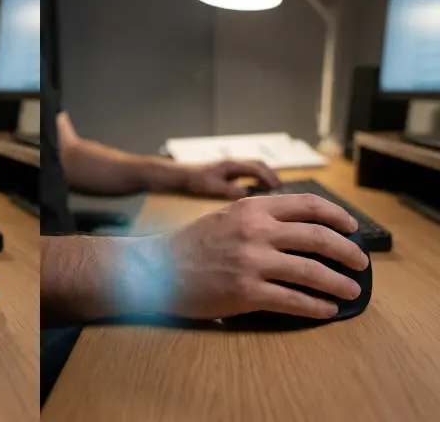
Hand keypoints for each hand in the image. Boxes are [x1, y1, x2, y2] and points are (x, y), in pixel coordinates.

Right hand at [149, 194, 368, 319]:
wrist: (155, 269)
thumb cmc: (189, 245)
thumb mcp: (225, 216)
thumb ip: (258, 217)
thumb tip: (299, 230)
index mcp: (252, 208)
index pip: (308, 205)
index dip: (337, 216)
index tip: (352, 228)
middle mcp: (255, 231)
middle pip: (318, 238)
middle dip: (347, 252)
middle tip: (360, 263)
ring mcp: (252, 262)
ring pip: (312, 271)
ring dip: (339, 282)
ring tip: (351, 290)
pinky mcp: (246, 292)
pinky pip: (293, 300)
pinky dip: (316, 306)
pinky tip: (326, 310)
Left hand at [181, 160, 280, 198]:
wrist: (182, 176)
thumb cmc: (196, 181)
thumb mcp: (213, 188)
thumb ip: (230, 190)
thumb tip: (248, 194)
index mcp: (232, 165)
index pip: (255, 168)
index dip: (268, 176)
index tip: (278, 185)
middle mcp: (233, 163)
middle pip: (258, 164)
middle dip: (270, 173)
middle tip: (280, 185)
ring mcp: (231, 166)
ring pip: (253, 166)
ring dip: (264, 174)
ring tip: (273, 185)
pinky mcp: (228, 171)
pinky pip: (247, 171)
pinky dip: (256, 176)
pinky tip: (257, 186)